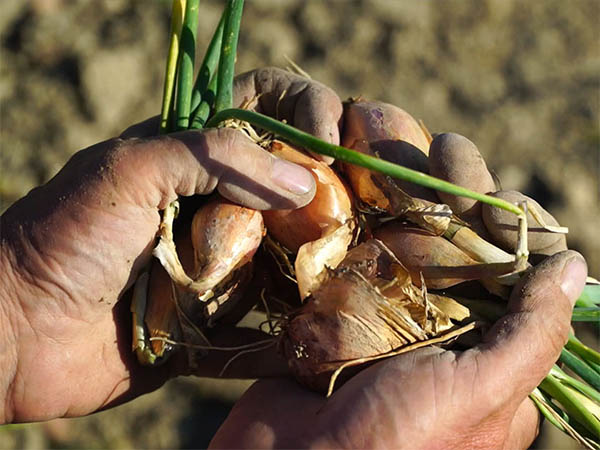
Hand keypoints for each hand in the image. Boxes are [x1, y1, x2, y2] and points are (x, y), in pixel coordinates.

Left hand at [0, 68, 341, 423]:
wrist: (13, 334)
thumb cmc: (63, 238)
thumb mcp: (131, 170)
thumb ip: (216, 158)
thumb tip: (304, 182)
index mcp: (189, 155)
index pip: (262, 106)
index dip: (304, 108)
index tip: (330, 140)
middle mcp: (211, 205)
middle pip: (290, 185)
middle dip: (326, 194)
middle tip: (351, 214)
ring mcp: (217, 264)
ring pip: (286, 256)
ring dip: (315, 264)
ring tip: (341, 272)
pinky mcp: (213, 322)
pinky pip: (264, 327)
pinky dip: (290, 334)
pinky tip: (324, 334)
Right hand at [209, 117, 584, 447]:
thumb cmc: (394, 441)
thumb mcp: (479, 394)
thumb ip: (531, 336)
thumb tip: (574, 268)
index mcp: (491, 361)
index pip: (520, 279)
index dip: (515, 229)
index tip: (499, 196)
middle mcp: (444, 334)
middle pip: (464, 250)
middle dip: (462, 194)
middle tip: (446, 150)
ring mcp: (390, 317)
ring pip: (413, 242)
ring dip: (416, 192)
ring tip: (416, 147)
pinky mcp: (344, 306)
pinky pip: (363, 251)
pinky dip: (369, 213)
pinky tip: (371, 174)